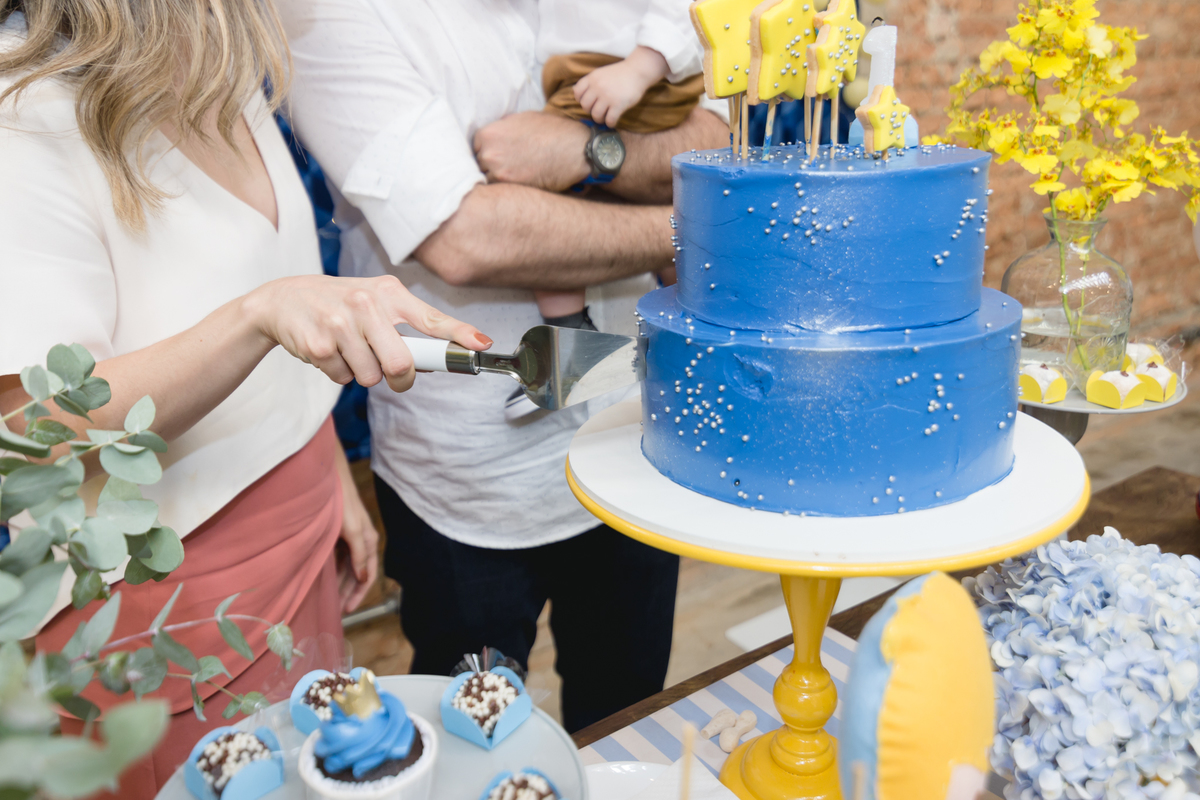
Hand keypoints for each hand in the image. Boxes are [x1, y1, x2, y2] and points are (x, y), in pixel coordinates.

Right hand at [246, 274, 491, 392]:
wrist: (282, 299)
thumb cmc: (339, 302)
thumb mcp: (375, 299)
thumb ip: (406, 325)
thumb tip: (438, 360)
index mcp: (388, 292)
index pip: (432, 318)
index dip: (460, 335)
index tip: (483, 345)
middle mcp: (365, 303)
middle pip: (401, 364)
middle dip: (401, 378)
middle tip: (390, 372)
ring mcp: (340, 324)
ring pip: (371, 377)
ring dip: (363, 373)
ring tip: (348, 349)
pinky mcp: (318, 344)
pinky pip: (343, 378)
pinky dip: (339, 373)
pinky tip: (328, 350)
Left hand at [333, 446, 378, 613]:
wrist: (329, 480)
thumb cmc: (343, 504)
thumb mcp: (353, 530)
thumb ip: (360, 555)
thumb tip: (364, 578)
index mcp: (369, 541)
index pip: (367, 575)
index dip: (358, 594)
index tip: (347, 610)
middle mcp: (361, 542)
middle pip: (356, 574)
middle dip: (347, 592)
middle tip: (334, 609)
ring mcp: (348, 538)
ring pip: (345, 567)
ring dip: (338, 583)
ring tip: (327, 598)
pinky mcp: (337, 534)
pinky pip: (336, 558)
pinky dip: (331, 571)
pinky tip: (322, 579)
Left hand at [473, 111, 589, 191]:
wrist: (574, 149)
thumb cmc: (552, 131)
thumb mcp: (522, 118)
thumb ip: (501, 128)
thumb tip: (493, 136)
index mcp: (488, 134)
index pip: (474, 148)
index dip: (484, 152)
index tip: (493, 156)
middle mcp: (489, 155)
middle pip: (478, 166)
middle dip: (488, 167)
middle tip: (502, 167)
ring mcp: (500, 174)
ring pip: (487, 181)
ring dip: (496, 180)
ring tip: (510, 177)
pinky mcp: (513, 189)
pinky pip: (502, 191)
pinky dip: (507, 189)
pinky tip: (518, 184)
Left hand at [574, 47, 668, 128]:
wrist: (637, 71)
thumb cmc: (620, 73)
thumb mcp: (601, 73)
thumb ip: (590, 82)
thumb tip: (575, 92)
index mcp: (592, 78)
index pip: (577, 93)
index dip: (580, 100)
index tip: (588, 102)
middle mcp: (598, 87)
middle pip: (585, 106)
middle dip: (590, 111)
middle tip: (597, 111)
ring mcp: (607, 97)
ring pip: (596, 115)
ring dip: (599, 119)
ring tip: (604, 118)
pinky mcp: (618, 105)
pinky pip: (609, 120)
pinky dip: (610, 123)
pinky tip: (612, 121)